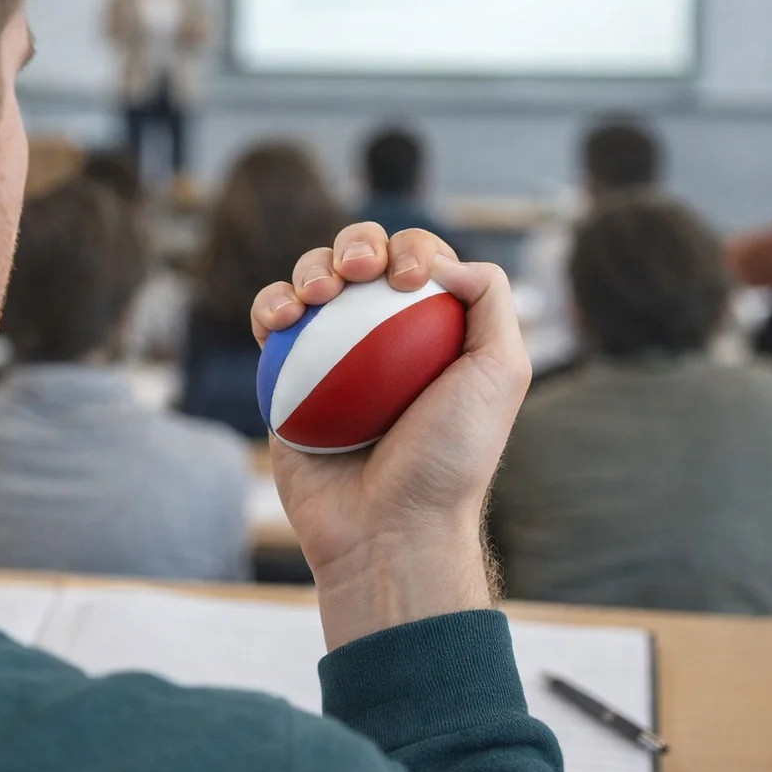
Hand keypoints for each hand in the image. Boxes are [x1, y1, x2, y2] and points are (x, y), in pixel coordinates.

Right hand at [251, 224, 531, 649]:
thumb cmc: (449, 456)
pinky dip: (270, 308)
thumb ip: (490, 298)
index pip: (417, 261)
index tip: (407, 282)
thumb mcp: (501, 371)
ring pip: (312, 282)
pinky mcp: (284, 379)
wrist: (387, 528)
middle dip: (356, 244)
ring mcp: (328, 355)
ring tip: (314, 297)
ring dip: (310, 268)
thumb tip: (443, 260)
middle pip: (361, 259)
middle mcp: (379, 336)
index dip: (410, 251)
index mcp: (431, 329)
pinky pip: (271, 326)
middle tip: (357, 273)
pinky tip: (280, 321)